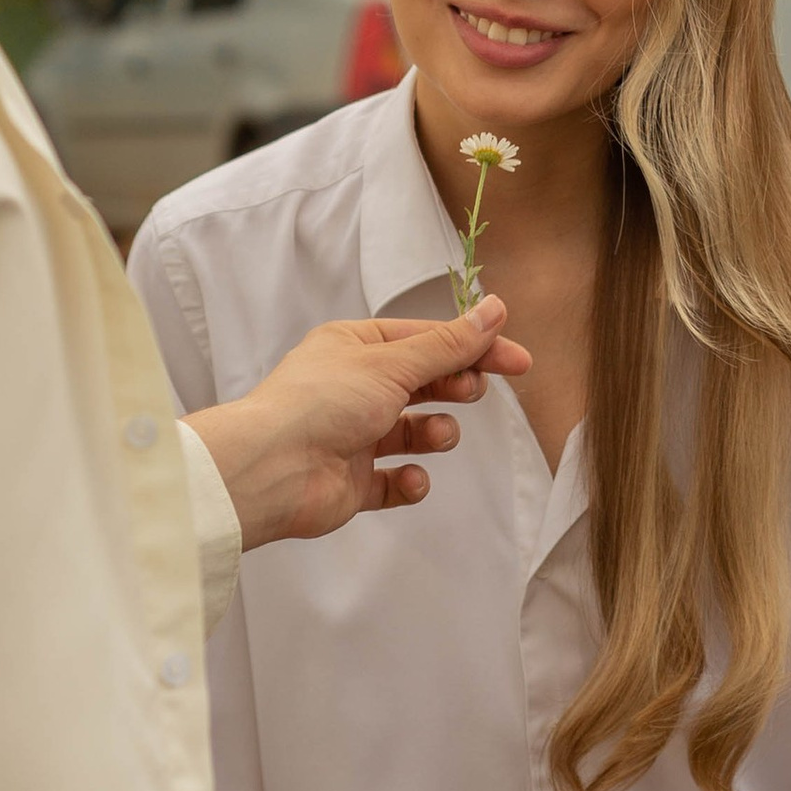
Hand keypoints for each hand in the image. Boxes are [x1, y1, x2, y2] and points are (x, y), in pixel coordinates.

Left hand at [186, 298, 531, 549]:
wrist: (271, 470)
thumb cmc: (322, 403)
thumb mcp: (393, 363)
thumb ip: (449, 344)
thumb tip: (495, 309)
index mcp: (356, 346)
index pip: (427, 339)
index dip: (474, 348)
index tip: (518, 362)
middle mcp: (354, 386)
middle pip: (424, 381)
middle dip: (454, 387)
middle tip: (470, 392)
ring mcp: (354, 435)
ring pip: (415, 430)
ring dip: (437, 432)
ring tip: (437, 434)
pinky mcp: (353, 480)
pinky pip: (396, 480)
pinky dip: (411, 480)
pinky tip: (412, 478)